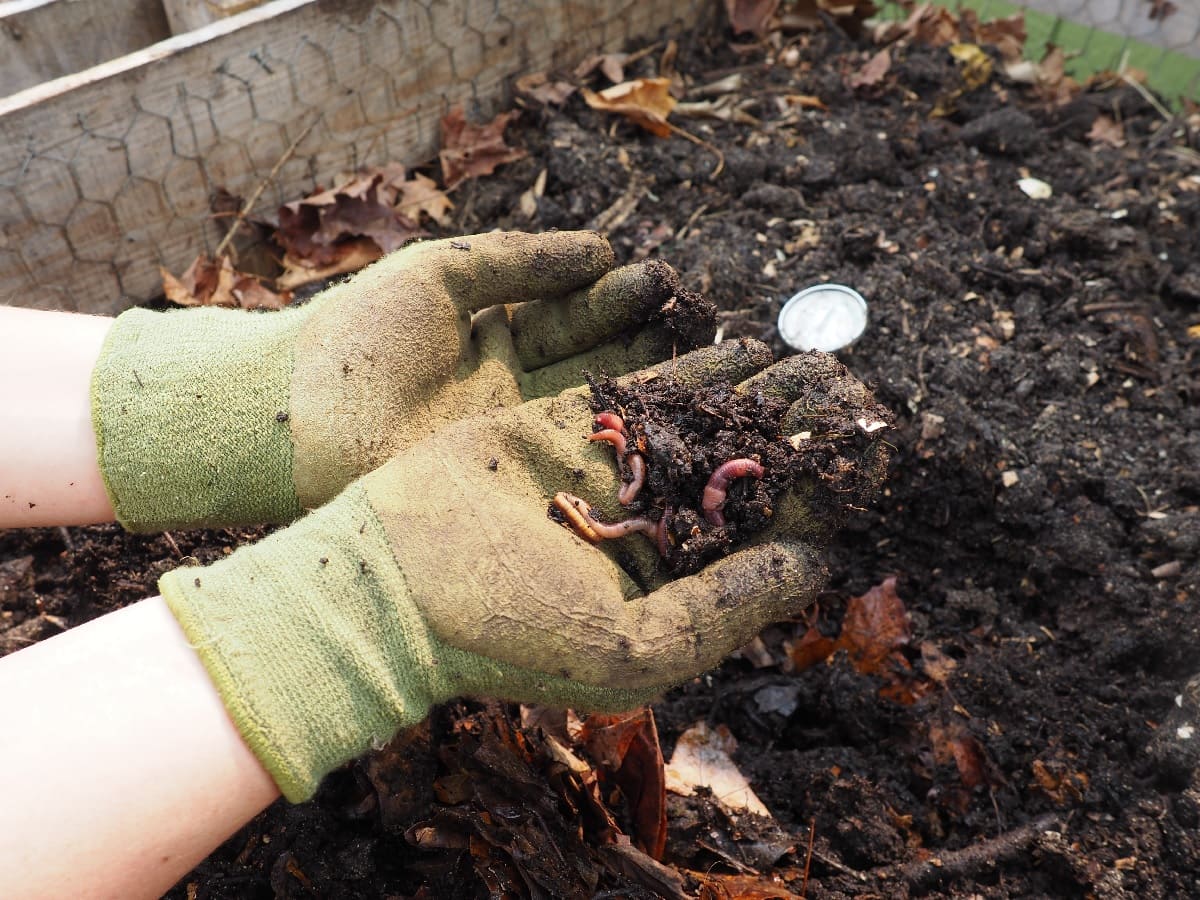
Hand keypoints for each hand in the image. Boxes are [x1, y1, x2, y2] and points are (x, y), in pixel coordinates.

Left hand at [91, 231, 712, 529]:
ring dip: (650, 406)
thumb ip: (521, 260)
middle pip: (598, 369)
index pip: (578, 317)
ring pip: (592, 421)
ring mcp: (509, 446)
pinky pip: (568, 469)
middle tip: (714, 340)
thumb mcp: (441, 276)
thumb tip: (602, 249)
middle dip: (654, 353)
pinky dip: (616, 454)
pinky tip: (668, 440)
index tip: (674, 288)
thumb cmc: (355, 336)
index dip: (624, 304)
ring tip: (710, 386)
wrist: (287, 418)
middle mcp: (514, 392)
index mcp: (497, 337)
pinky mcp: (501, 492)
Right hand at [157, 341, 890, 800]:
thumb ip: (728, 610)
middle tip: (853, 393)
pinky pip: (638, 391)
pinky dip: (687, 367)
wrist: (392, 579)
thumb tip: (816, 566)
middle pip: (739, 477)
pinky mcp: (564, 430)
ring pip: (697, 427)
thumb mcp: (633, 650)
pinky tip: (739, 342)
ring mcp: (604, 479)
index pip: (761, 541)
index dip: (813, 499)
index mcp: (668, 592)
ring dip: (754, 394)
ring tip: (812, 357)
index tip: (865, 457)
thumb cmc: (510, 631)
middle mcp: (644, 535)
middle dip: (795, 435)